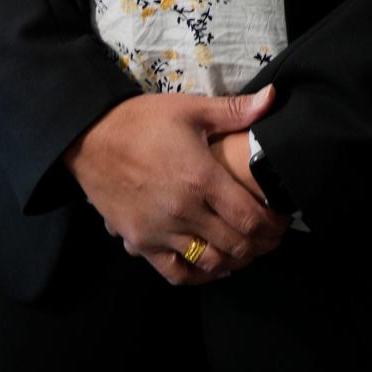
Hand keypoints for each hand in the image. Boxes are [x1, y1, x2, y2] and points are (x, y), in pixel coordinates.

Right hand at [62, 84, 290, 284]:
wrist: (90, 138)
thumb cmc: (142, 121)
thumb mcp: (189, 109)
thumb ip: (234, 110)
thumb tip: (273, 97)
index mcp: (199, 177)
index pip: (249, 217)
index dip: (272, 226)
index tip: (281, 222)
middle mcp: (183, 211)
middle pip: (235, 245)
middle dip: (260, 245)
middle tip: (270, 238)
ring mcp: (160, 231)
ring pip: (210, 263)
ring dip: (234, 261)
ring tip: (245, 249)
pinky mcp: (141, 242)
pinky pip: (176, 273)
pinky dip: (199, 274)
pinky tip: (211, 265)